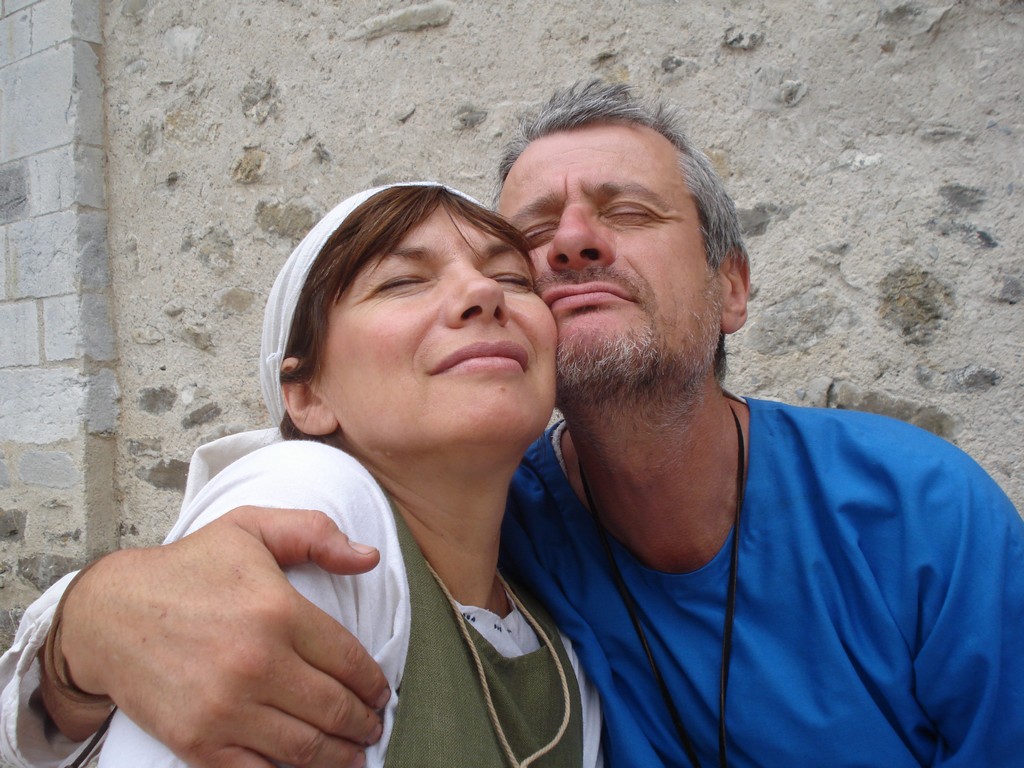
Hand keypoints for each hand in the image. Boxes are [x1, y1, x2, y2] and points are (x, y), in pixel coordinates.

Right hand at [57, 506, 388, 767]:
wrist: (107, 615)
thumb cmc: (187, 569)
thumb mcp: (251, 528)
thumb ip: (315, 534)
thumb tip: (369, 557)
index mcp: (277, 611)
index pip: (348, 659)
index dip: (373, 682)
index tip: (381, 692)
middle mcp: (257, 663)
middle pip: (333, 707)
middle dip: (363, 723)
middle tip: (373, 727)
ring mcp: (226, 708)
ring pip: (305, 747)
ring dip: (339, 756)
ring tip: (353, 754)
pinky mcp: (198, 741)